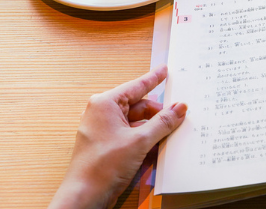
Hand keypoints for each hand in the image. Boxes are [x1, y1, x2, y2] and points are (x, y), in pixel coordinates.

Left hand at [49, 65, 186, 208]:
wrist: (85, 195)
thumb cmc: (102, 166)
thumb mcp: (140, 141)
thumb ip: (163, 122)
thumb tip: (179, 108)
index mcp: (105, 103)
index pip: (136, 86)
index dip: (154, 78)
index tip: (165, 70)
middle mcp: (102, 113)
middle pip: (138, 106)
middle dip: (158, 112)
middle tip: (178, 114)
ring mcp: (104, 130)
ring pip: (136, 122)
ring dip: (153, 128)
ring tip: (171, 132)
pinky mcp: (107, 145)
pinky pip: (131, 135)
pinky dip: (144, 138)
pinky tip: (158, 145)